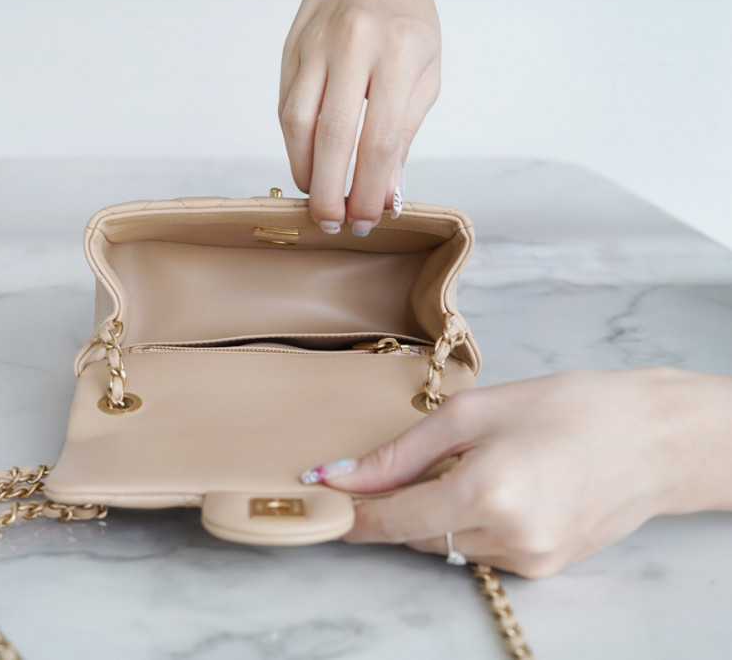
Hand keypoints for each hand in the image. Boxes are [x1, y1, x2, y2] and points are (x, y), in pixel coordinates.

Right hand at [279, 0, 440, 235]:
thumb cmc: (407, 25)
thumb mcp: (425, 75)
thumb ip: (404, 135)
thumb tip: (385, 195)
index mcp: (399, 53)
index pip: (380, 140)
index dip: (369, 189)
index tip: (365, 219)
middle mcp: (353, 46)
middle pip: (333, 137)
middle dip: (330, 190)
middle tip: (332, 223)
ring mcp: (315, 46)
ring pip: (297, 123)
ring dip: (305, 171)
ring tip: (317, 197)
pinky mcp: (290, 50)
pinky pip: (285, 107)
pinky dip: (294, 145)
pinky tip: (308, 163)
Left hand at [311, 369, 731, 577]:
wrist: (653, 437)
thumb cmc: (570, 407)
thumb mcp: (474, 412)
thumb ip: (402, 452)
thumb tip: (342, 475)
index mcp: (486, 493)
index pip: (393, 520)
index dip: (353, 514)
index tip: (322, 503)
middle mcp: (507, 538)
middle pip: (415, 534)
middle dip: (394, 505)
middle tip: (387, 470)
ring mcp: (529, 560)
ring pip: (445, 544)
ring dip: (435, 513)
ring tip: (466, 465)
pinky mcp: (544, 568)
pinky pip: (480, 550)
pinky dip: (470, 522)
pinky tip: (497, 486)